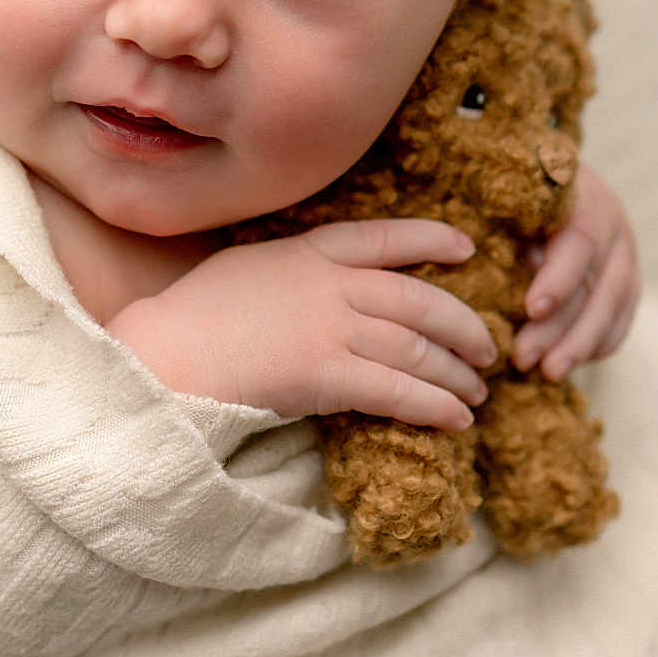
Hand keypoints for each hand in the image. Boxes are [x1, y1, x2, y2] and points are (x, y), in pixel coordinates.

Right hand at [108, 219, 497, 428]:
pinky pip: (400, 390)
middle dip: (462, 325)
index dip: (430, 240)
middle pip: (419, 300)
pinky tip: (457, 419)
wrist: (170, 349)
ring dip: (457, 374)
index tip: (465, 249)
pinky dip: (436, 405)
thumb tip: (322, 285)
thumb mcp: (248, 267)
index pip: (384, 238)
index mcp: (309, 250)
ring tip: (478, 393)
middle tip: (487, 347)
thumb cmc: (194, 313)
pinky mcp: (329, 375)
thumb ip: (293, 270)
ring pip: (418, 348)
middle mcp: (331, 283)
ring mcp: (332, 327)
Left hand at [513, 162, 640, 380]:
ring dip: (581, 344)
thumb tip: (469, 262)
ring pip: (613, 304)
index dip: (559, 277)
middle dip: (561, 327)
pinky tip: (571, 362)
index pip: (579, 239)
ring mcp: (625, 250)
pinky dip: (599, 343)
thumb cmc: (511, 185)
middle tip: (524, 358)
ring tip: (549, 373)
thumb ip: (496, 220)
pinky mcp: (629, 277)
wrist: (549, 174)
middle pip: (595, 281)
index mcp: (578, 192)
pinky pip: (622, 316)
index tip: (531, 310)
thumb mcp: (503, 190)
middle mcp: (610, 219)